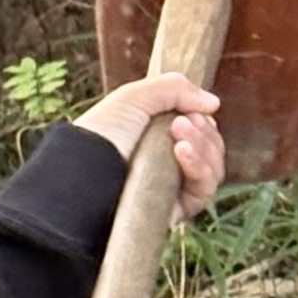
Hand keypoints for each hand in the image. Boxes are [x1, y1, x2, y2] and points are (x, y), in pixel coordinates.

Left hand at [74, 75, 226, 220]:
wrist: (82, 173)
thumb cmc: (101, 134)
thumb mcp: (135, 97)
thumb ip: (176, 88)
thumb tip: (215, 103)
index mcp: (161, 138)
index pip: (202, 130)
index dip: (203, 120)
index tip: (192, 110)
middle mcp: (171, 163)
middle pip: (213, 147)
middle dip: (203, 130)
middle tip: (182, 122)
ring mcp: (175, 187)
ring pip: (214, 168)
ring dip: (204, 146)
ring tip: (180, 134)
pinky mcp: (176, 209)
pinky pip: (205, 189)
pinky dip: (200, 167)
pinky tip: (183, 152)